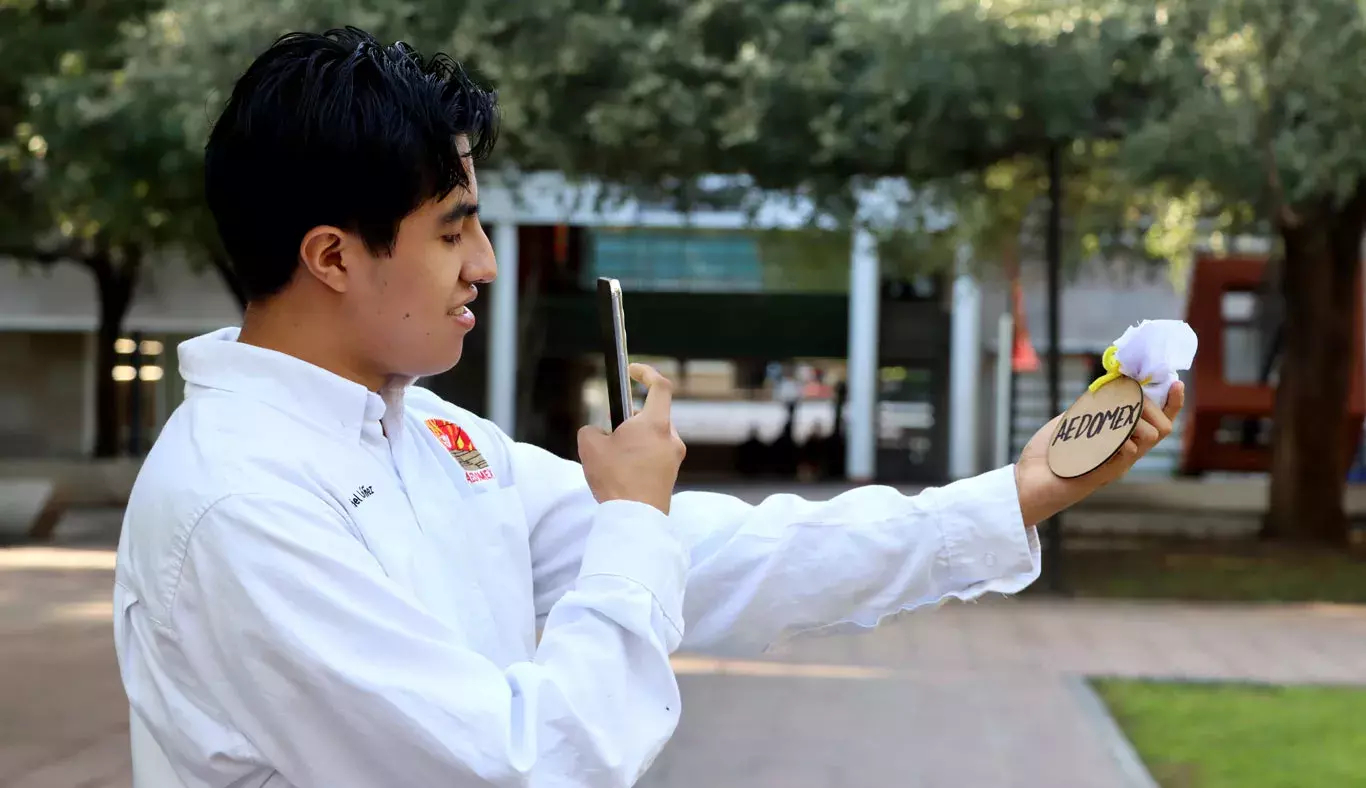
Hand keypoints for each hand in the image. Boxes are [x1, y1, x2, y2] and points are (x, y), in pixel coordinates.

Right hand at [578, 364, 686, 514]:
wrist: (634, 518)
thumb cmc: (615, 478)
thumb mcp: (589, 446)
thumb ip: (592, 430)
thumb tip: (599, 433)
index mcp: (655, 424)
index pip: (660, 386)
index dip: (647, 373)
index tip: (633, 371)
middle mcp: (671, 438)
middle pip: (653, 415)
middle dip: (631, 419)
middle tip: (612, 432)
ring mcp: (674, 458)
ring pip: (653, 438)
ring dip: (635, 440)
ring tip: (614, 458)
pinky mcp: (671, 475)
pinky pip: (655, 456)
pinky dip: (640, 457)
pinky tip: (623, 474)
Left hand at [1014, 381, 1185, 526]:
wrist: (1026, 482)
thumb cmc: (1048, 453)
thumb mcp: (1073, 420)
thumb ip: (1094, 405)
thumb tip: (1114, 383)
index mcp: (1121, 440)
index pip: (1158, 422)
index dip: (1172, 403)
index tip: (1177, 383)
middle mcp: (1125, 454)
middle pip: (1162, 428)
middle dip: (1149, 406)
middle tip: (1123, 402)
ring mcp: (1117, 465)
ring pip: (1150, 437)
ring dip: (1132, 419)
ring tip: (1104, 421)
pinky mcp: (1105, 475)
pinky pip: (1127, 451)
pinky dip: (1118, 437)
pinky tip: (1099, 437)